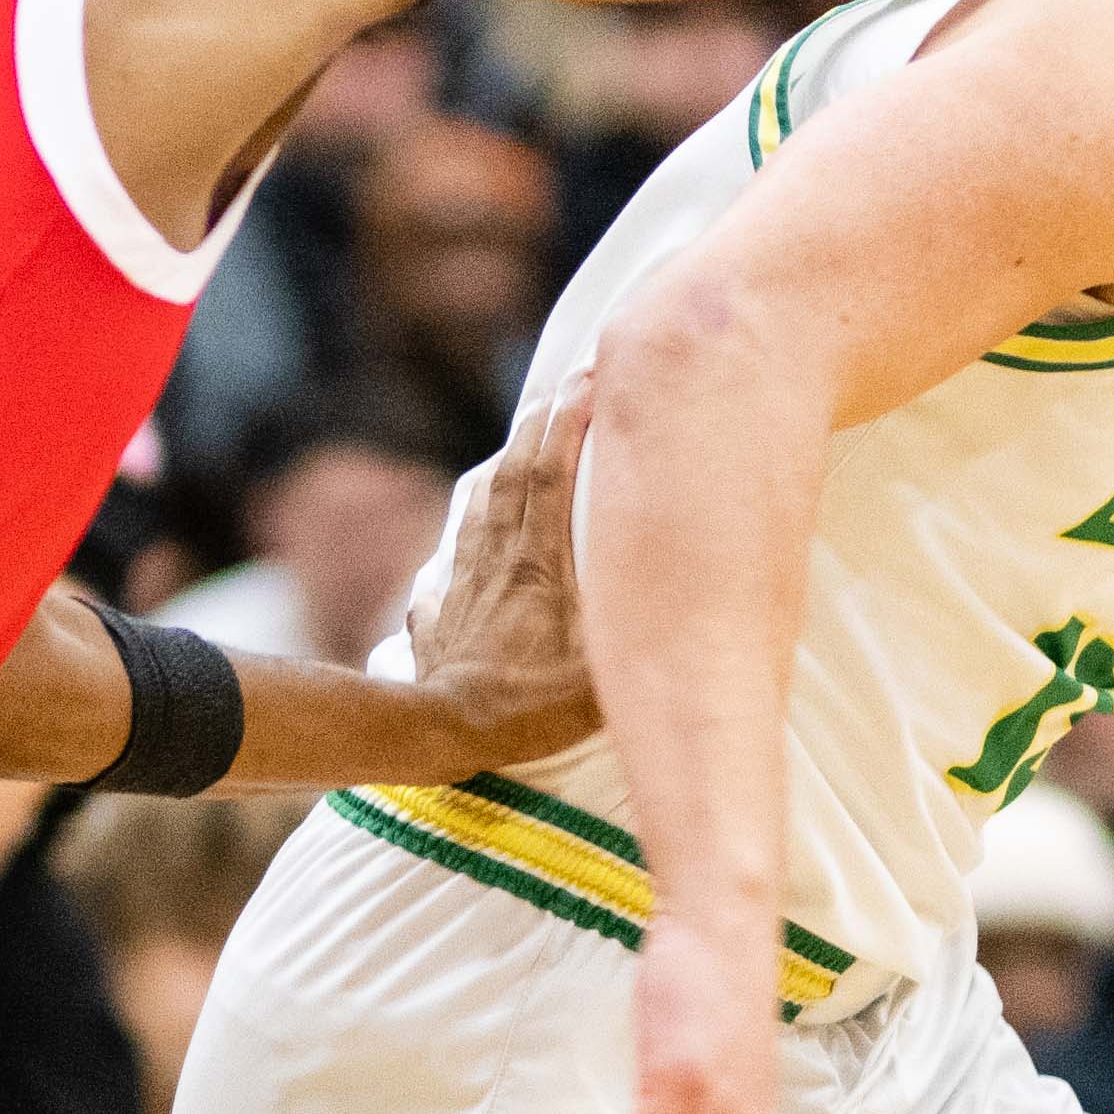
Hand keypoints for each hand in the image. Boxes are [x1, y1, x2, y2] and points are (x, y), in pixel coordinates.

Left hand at [401, 388, 597, 762]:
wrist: (446, 734)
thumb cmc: (532, 710)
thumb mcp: (602, 677)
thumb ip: (634, 636)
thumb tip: (673, 602)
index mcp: (541, 564)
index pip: (552, 473)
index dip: (570, 421)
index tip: (593, 379)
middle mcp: (498, 558)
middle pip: (513, 471)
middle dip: (541, 422)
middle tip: (567, 386)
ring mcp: (463, 578)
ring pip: (480, 501)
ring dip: (504, 461)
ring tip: (525, 436)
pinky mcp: (439, 607)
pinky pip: (451, 550)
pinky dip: (466, 522)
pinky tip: (470, 517)